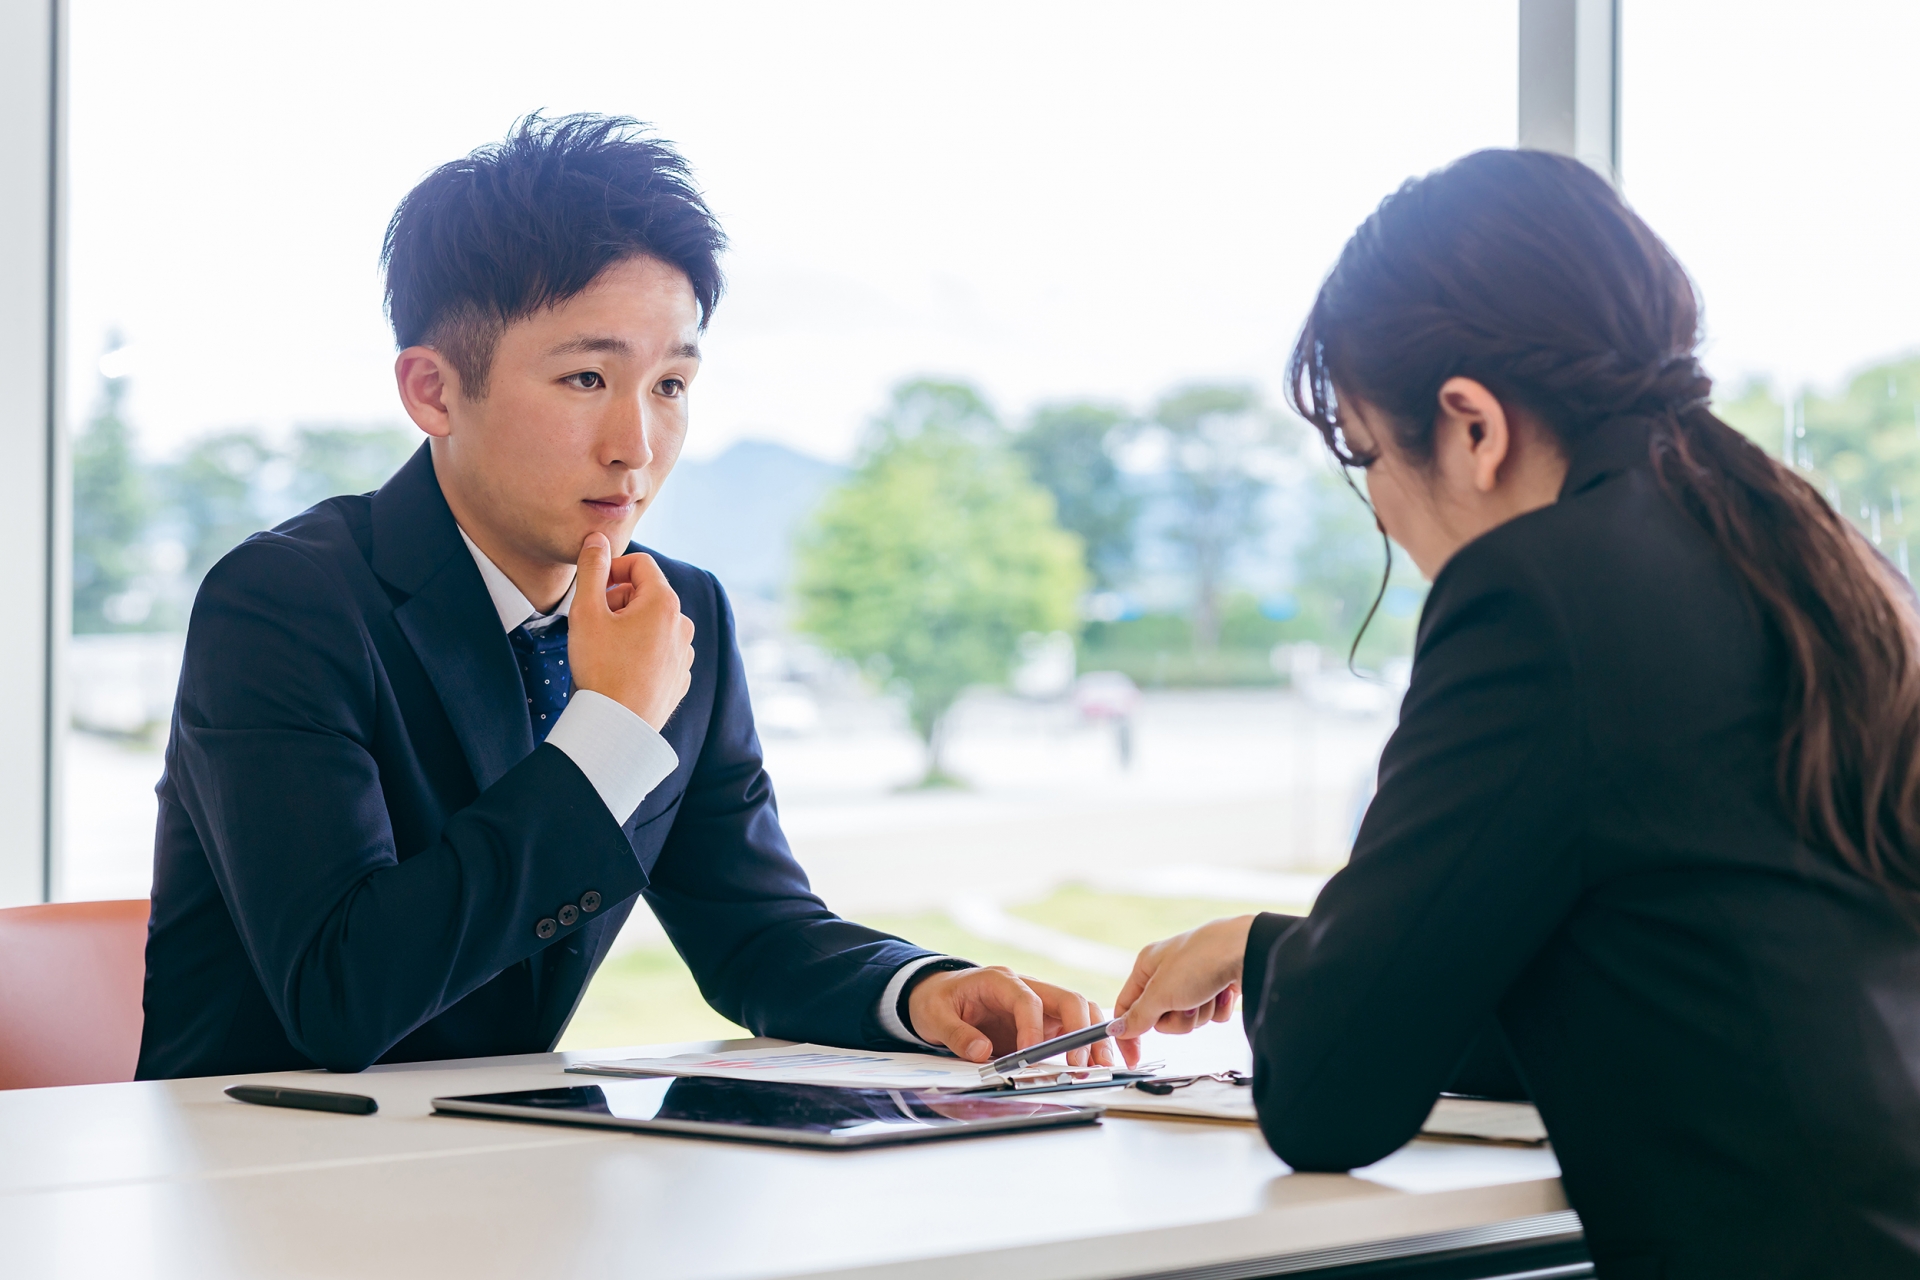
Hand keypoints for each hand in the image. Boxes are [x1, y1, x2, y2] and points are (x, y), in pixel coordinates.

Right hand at [566, 533, 694, 730]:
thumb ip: (592, 569)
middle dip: (618, 601)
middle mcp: (682, 625)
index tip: (592, 589)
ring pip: (653, 624)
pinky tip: (621, 670)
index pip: (640, 564)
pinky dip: (641, 652)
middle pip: (647, 594)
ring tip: (607, 650)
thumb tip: (597, 539)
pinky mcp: (680, 678)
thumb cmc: (600, 668)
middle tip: (595, 624)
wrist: (616, 726)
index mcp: (664, 603)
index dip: (611, 570)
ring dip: (629, 627)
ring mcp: (685, 653)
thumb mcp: (586, 612)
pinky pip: (660, 652)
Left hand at [907, 966, 1117, 1067]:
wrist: (938, 994)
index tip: (1032, 1055)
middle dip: (1080, 1030)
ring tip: (1100, 1066)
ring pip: (1080, 1011)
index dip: (1034, 1028)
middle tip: (1081, 1064)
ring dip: (1093, 1037)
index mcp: (1000, 980)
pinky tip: (1095, 1063)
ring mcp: (1040, 1004)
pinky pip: (1074, 1028)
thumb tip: (982, 1052)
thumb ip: (957, 1035)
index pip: (1029, 1000)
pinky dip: (1088, 1043)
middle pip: (1068, 999)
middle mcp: (1027, 988)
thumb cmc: (938, 1001)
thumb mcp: (935, 1016)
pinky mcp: (1045, 1021)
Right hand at [1109, 915, 1255, 1049]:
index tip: (1133, 1058)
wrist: (1247, 950)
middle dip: (1177, 1018)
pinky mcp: (1216, 989)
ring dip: (1199, 1013)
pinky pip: (1210, 1016)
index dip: (1127, 1033)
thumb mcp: (1161, 992)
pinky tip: (1224, 991)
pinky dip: (1218, 1008)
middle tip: (1185, 1004)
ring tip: (1208, 993)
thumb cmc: (1201, 959)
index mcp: (1147, 966)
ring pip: (1188, 1020)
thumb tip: (1118, 1029)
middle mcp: (1168, 973)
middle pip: (1161, 1019)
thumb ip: (1139, 1015)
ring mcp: (1194, 981)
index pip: (1126, 1006)